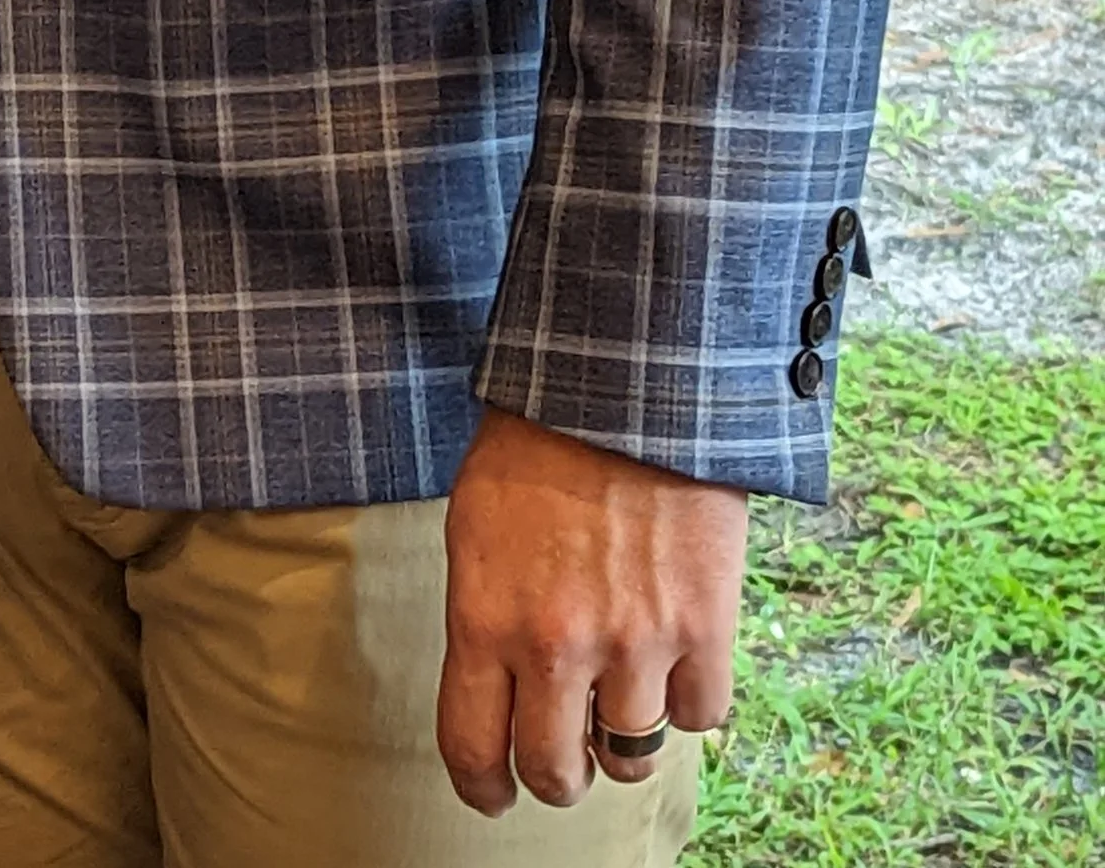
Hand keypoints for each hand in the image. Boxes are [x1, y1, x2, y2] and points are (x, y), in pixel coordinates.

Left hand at [437, 405, 745, 815]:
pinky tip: (675, 661)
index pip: (473, 748)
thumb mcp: (475, 527)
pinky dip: (688, 701)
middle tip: (567, 756)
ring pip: (632, 757)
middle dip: (558, 774)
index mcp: (484, 619)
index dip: (483, 789)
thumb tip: (497, 687)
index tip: (494, 796)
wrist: (623, 382)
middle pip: (556, 773)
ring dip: (625, 739)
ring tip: (624, 700)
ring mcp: (635, 643)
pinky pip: (699, 717)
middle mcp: (557, 647)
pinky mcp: (704, 627)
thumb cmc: (537, 443)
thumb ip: (484, 614)